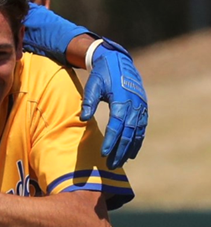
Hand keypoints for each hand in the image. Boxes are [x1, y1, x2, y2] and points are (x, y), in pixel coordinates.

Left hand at [81, 39, 147, 168]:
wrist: (118, 61)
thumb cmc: (102, 74)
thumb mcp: (93, 85)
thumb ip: (88, 102)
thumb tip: (83, 119)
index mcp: (121, 100)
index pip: (116, 125)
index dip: (110, 141)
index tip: (103, 154)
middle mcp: (134, 105)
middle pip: (127, 133)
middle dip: (119, 150)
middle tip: (111, 165)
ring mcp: (141, 107)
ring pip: (136, 133)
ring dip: (129, 149)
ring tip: (120, 162)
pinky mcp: (143, 108)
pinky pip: (141, 128)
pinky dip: (137, 141)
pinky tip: (132, 153)